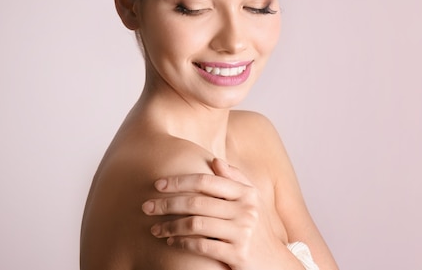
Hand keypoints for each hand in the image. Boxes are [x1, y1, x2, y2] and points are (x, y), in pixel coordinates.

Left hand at [141, 158, 302, 269]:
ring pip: (195, 225)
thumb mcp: (252, 200)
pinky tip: (171, 242)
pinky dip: (181, 243)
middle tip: (147, 206)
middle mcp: (246, 210)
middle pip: (196, 202)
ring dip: (170, 226)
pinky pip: (201, 246)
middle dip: (167, 204)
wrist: (274, 261)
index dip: (179, 181)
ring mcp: (242, 232)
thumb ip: (235, 179)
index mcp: (246, 193)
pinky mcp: (237, 254)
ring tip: (155, 228)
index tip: (158, 184)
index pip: (206, 182)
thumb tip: (215, 161)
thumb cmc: (256, 226)